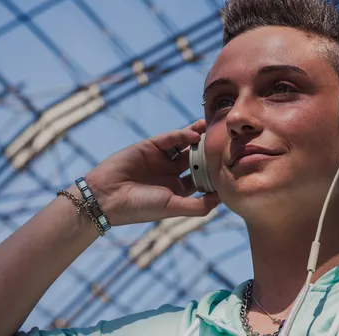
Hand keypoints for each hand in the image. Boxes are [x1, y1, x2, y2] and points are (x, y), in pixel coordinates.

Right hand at [83, 119, 219, 225]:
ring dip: (198, 138)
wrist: (107, 196)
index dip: (214, 172)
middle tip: (226, 143)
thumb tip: (222, 199)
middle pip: (196, 159)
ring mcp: (161, 159)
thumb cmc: (140, 207)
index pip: (201, 178)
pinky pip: (170, 138)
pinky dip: (182, 135)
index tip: (231, 165)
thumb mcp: (172, 207)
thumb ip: (198, 205)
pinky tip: (195, 134)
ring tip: (212, 131)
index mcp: (177, 189)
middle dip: (209, 152)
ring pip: (185, 145)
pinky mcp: (151, 146)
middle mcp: (171, 173)